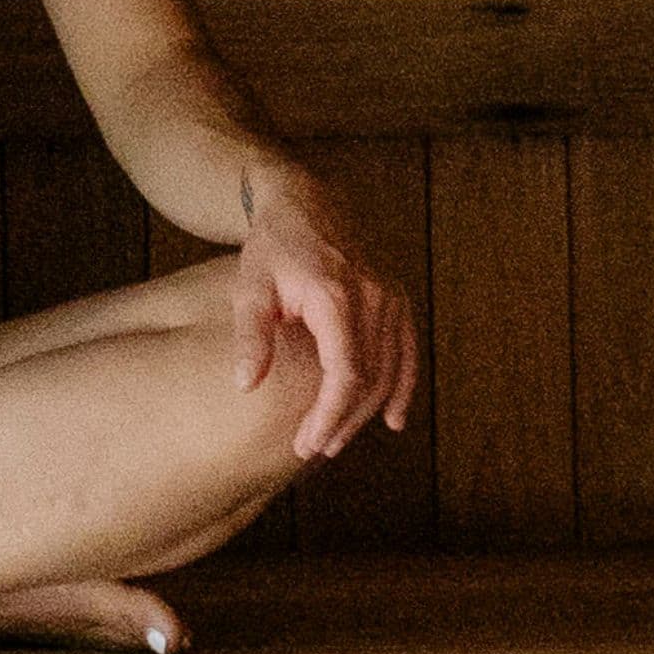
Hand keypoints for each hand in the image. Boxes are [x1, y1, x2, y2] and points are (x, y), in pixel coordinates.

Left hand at [229, 174, 417, 461]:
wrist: (303, 203)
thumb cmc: (271, 248)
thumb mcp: (250, 288)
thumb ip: (251, 336)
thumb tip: (246, 384)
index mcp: (337, 298)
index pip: (345, 373)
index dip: (330, 415)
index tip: (308, 443)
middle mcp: (373, 298)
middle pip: (370, 378)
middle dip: (344, 421)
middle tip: (314, 449)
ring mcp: (390, 298)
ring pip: (390, 370)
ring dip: (366, 411)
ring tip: (336, 441)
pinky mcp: (397, 299)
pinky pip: (407, 351)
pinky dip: (402, 387)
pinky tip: (393, 419)